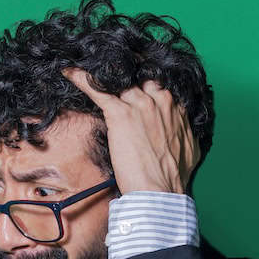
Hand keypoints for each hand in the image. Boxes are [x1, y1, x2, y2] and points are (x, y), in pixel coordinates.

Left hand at [61, 69, 199, 194]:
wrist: (160, 189)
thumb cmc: (174, 175)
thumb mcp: (189, 148)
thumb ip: (182, 131)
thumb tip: (180, 132)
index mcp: (175, 107)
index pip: (157, 84)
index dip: (143, 82)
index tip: (134, 82)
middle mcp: (160, 100)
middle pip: (138, 77)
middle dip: (125, 73)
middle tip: (111, 71)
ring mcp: (140, 104)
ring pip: (118, 81)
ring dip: (103, 76)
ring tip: (88, 69)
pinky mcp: (120, 113)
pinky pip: (98, 90)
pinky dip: (82, 80)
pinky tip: (69, 73)